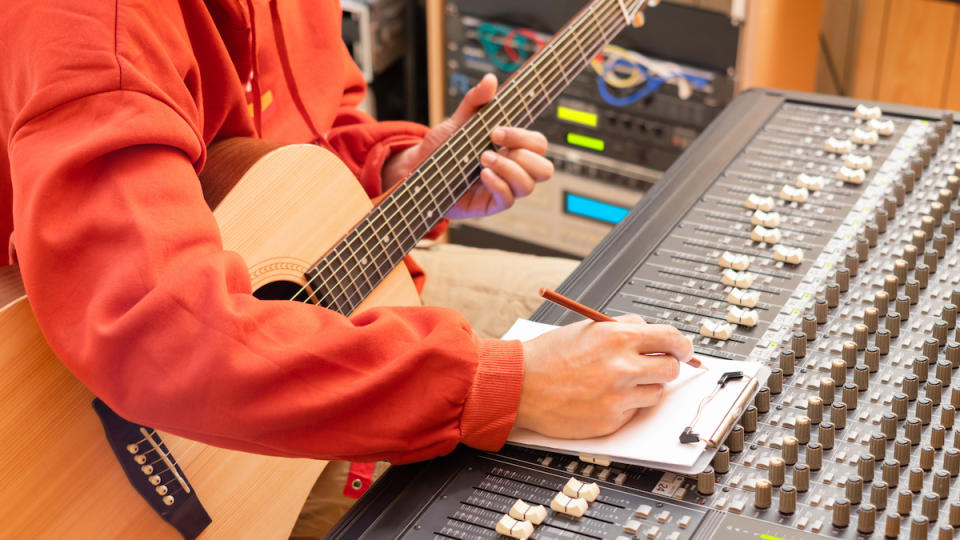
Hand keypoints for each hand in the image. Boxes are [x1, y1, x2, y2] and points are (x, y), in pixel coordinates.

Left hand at [381, 73, 553, 218]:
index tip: (496, 131)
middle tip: (493, 144)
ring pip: (529, 185)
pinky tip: (483, 175)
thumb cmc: (442, 148)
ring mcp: (504, 188)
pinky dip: (498, 184)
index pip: (537, 144)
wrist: (419, 170)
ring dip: (508, 169)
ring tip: (483, 159)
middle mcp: (512, 169)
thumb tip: (490, 80)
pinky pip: (509, 199)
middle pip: (544, 168)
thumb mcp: (457, 121)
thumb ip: (475, 101)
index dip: (523, 137)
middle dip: (523, 154)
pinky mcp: (491, 204)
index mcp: (511, 148)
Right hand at [515, 314, 692, 438]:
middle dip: (667, 366)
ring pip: (656, 392)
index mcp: (618, 337)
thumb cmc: (547, 357)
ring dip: (645, 387)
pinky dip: (625, 405)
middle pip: (671, 368)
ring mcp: (618, 396)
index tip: (683, 350)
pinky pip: (634, 411)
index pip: (670, 338)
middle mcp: (623, 366)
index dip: (682, 345)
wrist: (519, 386)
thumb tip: (648, 331)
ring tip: (620, 383)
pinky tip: (602, 397)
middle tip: (657, 366)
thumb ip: (621, 328)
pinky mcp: (611, 420)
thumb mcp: (586, 329)